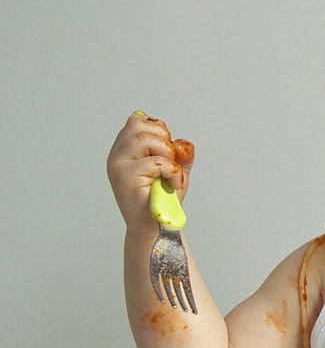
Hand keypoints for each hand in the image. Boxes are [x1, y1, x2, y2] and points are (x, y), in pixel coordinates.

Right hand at [107, 111, 194, 228]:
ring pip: (146, 140)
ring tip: (169, 172)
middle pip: (140, 125)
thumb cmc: (162, 199)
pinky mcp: (126, 178)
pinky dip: (172, 171)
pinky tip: (171, 183)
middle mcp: (117, 156)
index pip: (136, 121)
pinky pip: (156, 162)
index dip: (157, 129)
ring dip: (167, 155)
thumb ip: (180, 153)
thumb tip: (183, 143)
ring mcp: (118, 166)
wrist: (155, 226)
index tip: (166, 148)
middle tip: (169, 160)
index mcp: (124, 150)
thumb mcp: (176, 170)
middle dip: (164, 139)